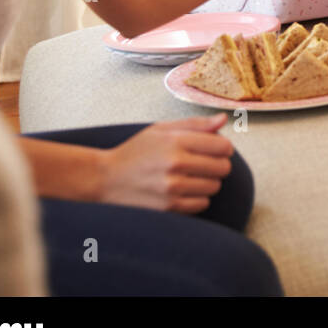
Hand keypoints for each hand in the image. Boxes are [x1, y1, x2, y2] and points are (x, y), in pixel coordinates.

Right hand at [99, 114, 233, 213]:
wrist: (104, 179)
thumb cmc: (135, 152)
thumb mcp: (161, 130)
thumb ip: (195, 124)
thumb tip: (224, 119)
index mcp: (176, 142)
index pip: (223, 146)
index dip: (223, 148)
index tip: (214, 149)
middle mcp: (175, 165)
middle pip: (223, 168)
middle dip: (218, 165)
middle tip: (202, 163)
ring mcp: (172, 188)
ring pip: (214, 187)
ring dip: (207, 182)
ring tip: (189, 177)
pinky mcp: (168, 208)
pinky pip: (202, 203)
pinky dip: (197, 198)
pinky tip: (183, 190)